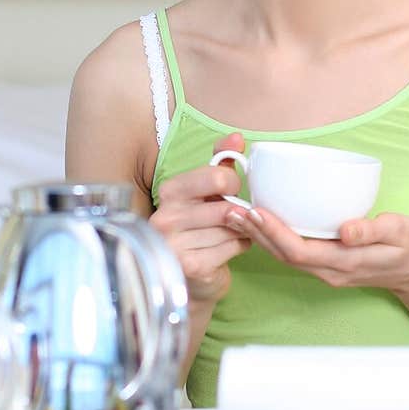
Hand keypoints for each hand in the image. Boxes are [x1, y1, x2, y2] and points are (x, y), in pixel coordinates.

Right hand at [151, 132, 251, 306]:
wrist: (191, 272)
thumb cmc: (201, 224)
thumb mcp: (207, 188)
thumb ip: (221, 160)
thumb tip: (236, 137)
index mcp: (169, 191)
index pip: (217, 177)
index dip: (234, 184)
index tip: (231, 190)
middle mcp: (166, 217)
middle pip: (227, 207)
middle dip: (240, 211)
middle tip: (237, 215)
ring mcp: (175, 244)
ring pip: (233, 228)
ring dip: (243, 229)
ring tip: (232, 231)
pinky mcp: (190, 266)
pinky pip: (234, 247)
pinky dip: (241, 246)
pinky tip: (230, 246)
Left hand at [223, 205, 408, 299]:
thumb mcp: (402, 232)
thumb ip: (374, 230)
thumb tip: (345, 229)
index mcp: (344, 262)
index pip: (299, 250)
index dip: (274, 233)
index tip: (255, 211)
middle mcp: (329, 270)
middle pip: (283, 255)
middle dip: (256, 233)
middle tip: (232, 209)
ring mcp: (326, 270)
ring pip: (284, 256)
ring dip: (260, 236)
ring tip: (237, 214)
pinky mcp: (325, 264)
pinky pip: (293, 254)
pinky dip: (274, 238)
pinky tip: (262, 222)